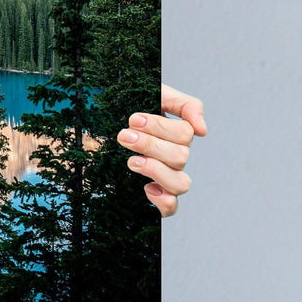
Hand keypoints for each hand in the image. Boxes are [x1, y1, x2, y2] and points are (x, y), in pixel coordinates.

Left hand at [119, 83, 206, 216]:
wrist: (99, 123)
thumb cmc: (129, 106)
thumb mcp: (155, 94)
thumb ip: (185, 104)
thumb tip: (202, 130)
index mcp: (177, 133)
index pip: (184, 134)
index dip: (160, 128)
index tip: (133, 120)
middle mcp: (175, 156)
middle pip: (180, 157)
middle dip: (149, 145)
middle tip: (124, 136)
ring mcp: (166, 176)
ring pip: (181, 183)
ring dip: (156, 170)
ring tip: (131, 161)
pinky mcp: (155, 194)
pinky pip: (171, 207)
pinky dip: (162, 200)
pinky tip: (146, 187)